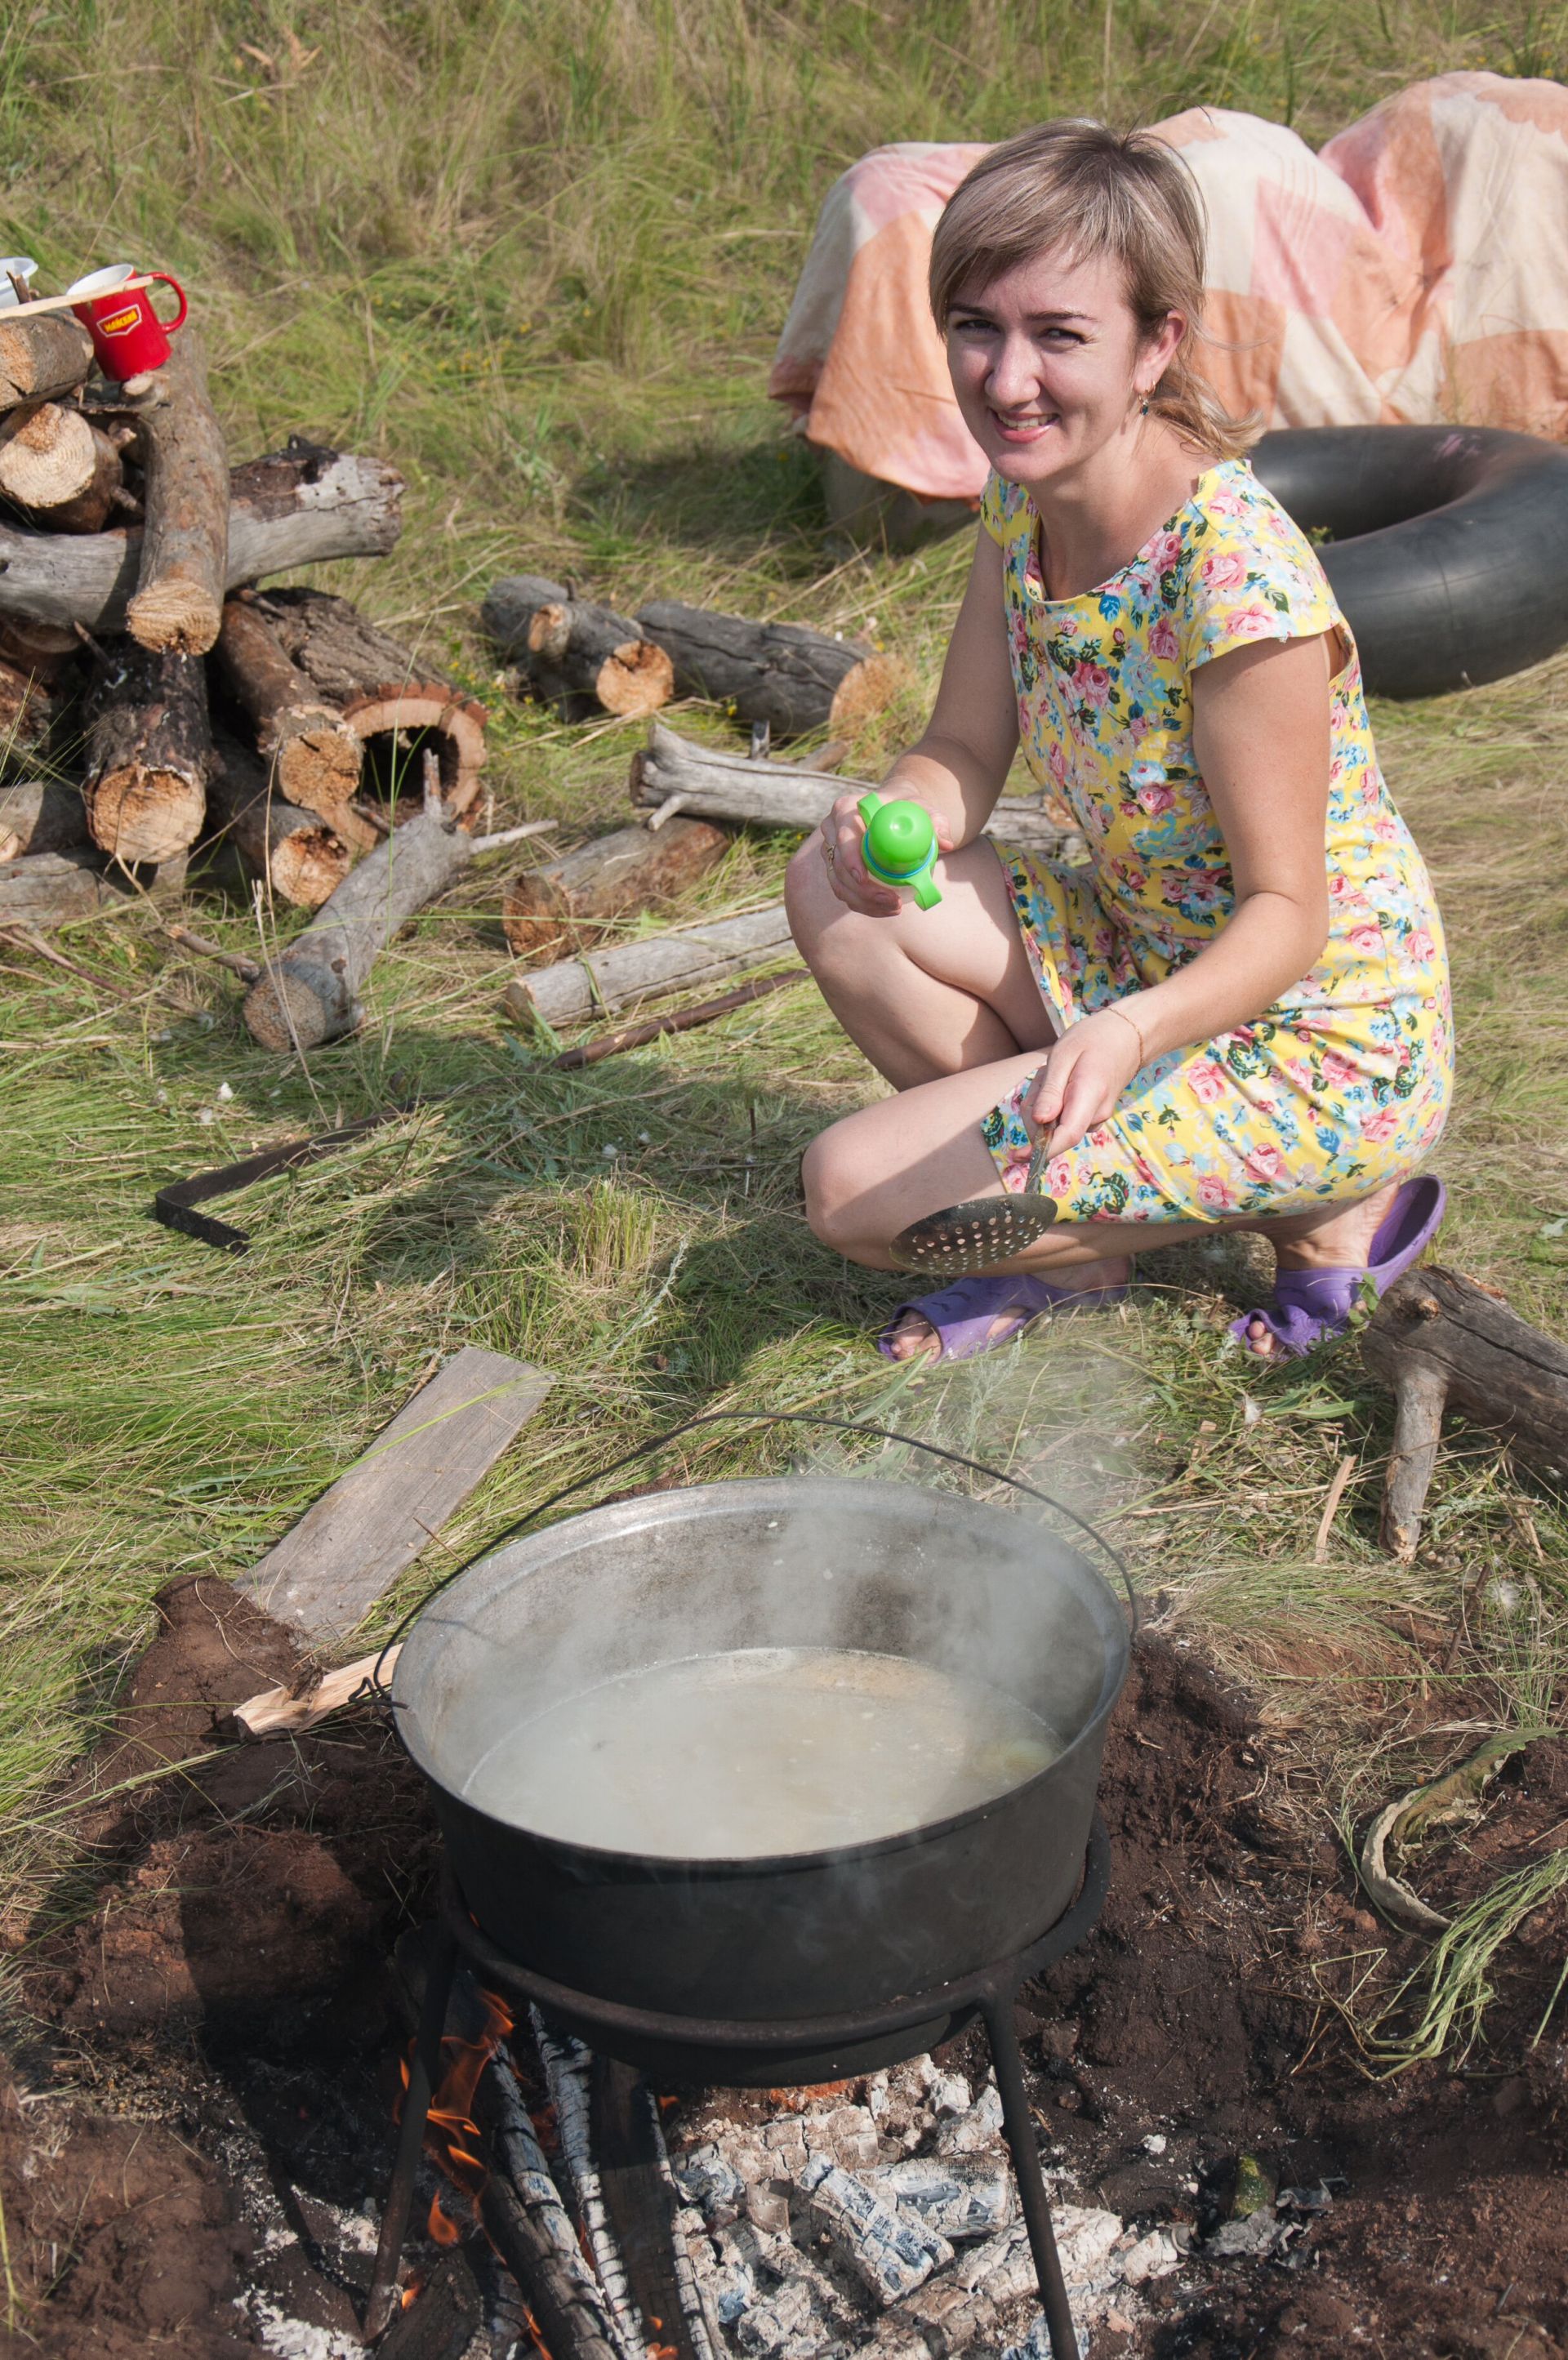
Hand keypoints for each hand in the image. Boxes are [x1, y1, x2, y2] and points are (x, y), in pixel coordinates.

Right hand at [817, 790, 955, 917]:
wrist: (894, 812)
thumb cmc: (906, 807)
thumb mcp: (922, 809)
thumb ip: (936, 821)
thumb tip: (946, 844)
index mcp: (846, 809)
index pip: (843, 836)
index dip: (850, 859)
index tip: (864, 878)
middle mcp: (832, 830)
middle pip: (839, 865)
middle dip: (862, 890)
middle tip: (892, 901)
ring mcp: (831, 851)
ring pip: (839, 883)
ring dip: (864, 902)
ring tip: (894, 908)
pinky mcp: (836, 868)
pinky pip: (845, 891)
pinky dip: (864, 905)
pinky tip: (885, 910)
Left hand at [1023, 1007, 1144, 1155]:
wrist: (1126, 1036)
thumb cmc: (1093, 1040)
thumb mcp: (1064, 1055)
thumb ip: (1051, 1091)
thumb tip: (1039, 1122)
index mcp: (1090, 1097)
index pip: (1067, 1136)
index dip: (1040, 1150)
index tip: (1018, 1156)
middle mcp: (1096, 1114)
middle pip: (1053, 1131)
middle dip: (1035, 1111)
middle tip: (1043, 1076)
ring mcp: (1096, 1117)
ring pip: (1055, 1124)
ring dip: (1044, 1104)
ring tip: (1056, 1074)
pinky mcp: (1092, 1117)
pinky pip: (1063, 1118)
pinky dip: (1054, 1104)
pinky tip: (1063, 1081)